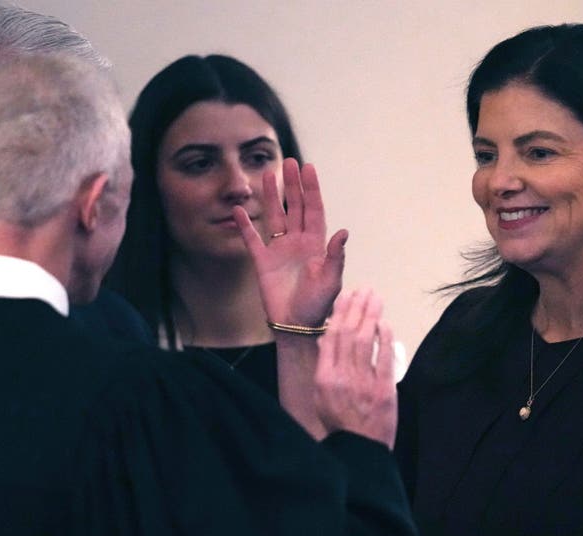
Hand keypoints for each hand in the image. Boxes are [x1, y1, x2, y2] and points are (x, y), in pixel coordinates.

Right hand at [235, 158, 345, 327]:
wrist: (297, 326)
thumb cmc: (318, 305)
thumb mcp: (331, 281)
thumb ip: (335, 256)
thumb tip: (343, 231)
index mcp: (316, 244)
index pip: (314, 210)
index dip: (311, 189)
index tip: (308, 168)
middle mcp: (298, 242)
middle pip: (294, 207)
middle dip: (292, 185)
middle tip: (288, 162)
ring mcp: (279, 251)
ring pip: (274, 217)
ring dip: (270, 197)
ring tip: (266, 175)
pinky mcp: (263, 262)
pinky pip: (252, 240)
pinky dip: (245, 225)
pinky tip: (239, 210)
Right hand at [314, 289, 396, 446]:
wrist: (359, 450)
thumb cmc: (340, 424)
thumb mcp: (322, 395)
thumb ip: (324, 366)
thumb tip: (326, 340)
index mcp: (324, 378)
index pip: (331, 337)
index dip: (339, 313)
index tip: (346, 296)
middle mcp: (341, 377)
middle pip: (348, 333)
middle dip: (356, 308)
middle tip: (364, 290)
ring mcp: (363, 383)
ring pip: (366, 341)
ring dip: (371, 316)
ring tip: (375, 298)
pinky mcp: (383, 390)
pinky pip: (384, 358)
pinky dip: (385, 338)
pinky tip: (385, 323)